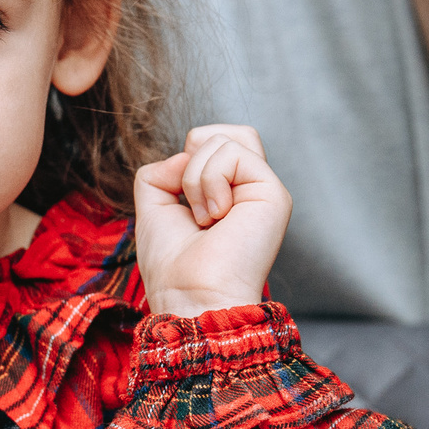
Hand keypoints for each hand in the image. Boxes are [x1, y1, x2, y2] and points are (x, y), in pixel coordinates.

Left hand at [134, 125, 292, 317]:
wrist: (190, 297)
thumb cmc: (173, 267)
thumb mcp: (154, 207)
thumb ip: (162, 170)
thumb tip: (186, 153)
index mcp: (229, 193)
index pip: (216, 142)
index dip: (188, 159)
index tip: (183, 205)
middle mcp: (250, 190)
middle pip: (231, 132)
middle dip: (195, 156)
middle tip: (193, 202)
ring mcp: (264, 190)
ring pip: (226, 139)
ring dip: (196, 177)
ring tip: (205, 218)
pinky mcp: (274, 193)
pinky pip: (232, 152)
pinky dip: (209, 181)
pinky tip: (216, 217)